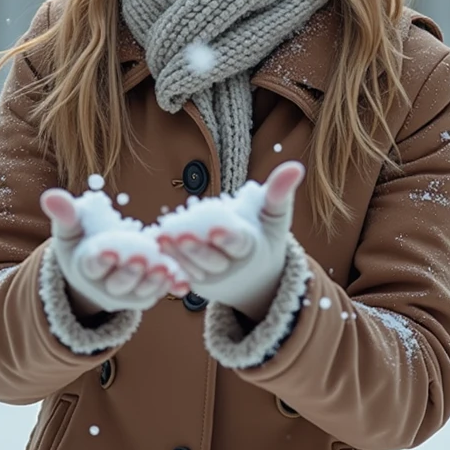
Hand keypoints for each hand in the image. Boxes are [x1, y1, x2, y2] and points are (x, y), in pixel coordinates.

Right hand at [40, 187, 189, 314]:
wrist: (96, 268)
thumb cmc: (81, 241)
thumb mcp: (70, 228)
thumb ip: (64, 214)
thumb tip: (51, 196)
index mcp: (85, 268)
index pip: (91, 266)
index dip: (100, 260)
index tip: (108, 251)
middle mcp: (105, 286)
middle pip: (117, 283)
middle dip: (128, 273)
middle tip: (140, 259)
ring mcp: (127, 293)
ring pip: (140, 291)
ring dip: (152, 281)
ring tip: (163, 268)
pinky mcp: (146, 293)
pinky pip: (160, 291)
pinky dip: (171, 286)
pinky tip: (182, 280)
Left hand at [156, 161, 305, 315]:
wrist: (256, 281)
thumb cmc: (266, 239)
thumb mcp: (275, 218)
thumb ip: (281, 193)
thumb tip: (296, 165)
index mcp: (252, 251)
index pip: (240, 246)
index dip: (229, 239)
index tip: (217, 230)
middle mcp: (232, 269)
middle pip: (213, 260)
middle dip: (197, 249)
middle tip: (182, 235)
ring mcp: (212, 279)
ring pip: (193, 268)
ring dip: (176, 254)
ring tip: (161, 236)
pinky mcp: (196, 283)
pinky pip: (181, 276)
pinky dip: (168, 266)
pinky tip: (154, 248)